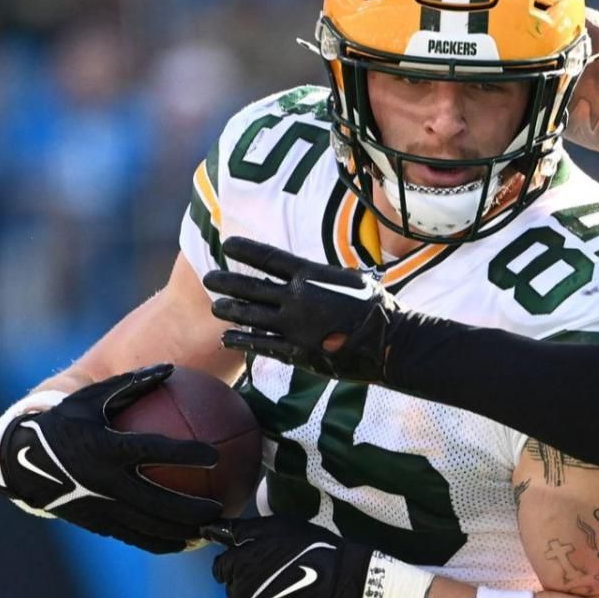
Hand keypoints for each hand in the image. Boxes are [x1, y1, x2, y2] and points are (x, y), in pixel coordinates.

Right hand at [0, 365, 222, 553]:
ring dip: (183, 533)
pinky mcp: (99, 523)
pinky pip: (135, 537)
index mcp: (108, 448)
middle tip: (221, 508)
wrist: (22, 462)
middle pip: (160, 502)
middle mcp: (107, 482)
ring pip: (150, 527)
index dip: (186, 454)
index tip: (215, 454)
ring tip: (211, 533)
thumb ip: (131, 385)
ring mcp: (102, 507)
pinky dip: (162, 543)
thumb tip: (170, 368)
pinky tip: (185, 543)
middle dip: (193, 509)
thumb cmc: (63, 422)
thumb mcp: (91, 398)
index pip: (155, 452)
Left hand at [203, 237, 400, 381]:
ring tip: (214, 306)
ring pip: (250, 316)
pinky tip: (227, 337)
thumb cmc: (378, 308)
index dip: (246, 250)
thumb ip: (326, 277)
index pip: (269, 258)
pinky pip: (261, 345)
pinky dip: (242, 340)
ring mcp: (294, 326)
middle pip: (250, 287)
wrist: (390, 343)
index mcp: (311, 275)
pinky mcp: (296, 352)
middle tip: (209, 277)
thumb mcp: (353, 280)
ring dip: (230, 310)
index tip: (227, 245)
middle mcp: (297, 298)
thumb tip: (317, 272)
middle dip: (226, 281)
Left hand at [206, 516, 374, 597]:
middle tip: (274, 577)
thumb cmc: (311, 548)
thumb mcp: (276, 527)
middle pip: (233, 591)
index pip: (221, 568)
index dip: (238, 562)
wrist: (343, 582)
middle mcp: (241, 593)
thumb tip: (209, 530)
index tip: (257, 560)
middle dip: (247, 584)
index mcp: (238, 565)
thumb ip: (241, 530)